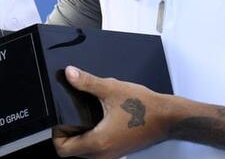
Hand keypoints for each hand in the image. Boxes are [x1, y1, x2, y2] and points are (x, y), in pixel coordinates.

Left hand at [53, 66, 169, 158]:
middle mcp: (103, 154)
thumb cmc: (145, 107)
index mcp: (98, 142)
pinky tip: (100, 121)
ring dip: (80, 138)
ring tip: (85, 117)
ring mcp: (112, 155)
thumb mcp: (111, 89)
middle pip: (72, 152)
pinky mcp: (119, 152)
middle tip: (70, 116)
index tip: (60, 120)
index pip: (63, 149)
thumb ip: (87, 82)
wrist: (168, 117)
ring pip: (85, 153)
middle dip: (67, 135)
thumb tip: (70, 74)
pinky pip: (98, 151)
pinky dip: (93, 139)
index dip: (56, 134)